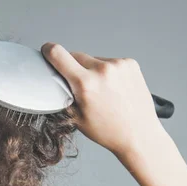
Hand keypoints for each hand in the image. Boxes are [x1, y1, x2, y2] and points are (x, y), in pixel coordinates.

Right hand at [41, 42, 171, 158]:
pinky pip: (110, 62)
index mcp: (85, 84)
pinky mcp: (130, 64)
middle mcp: (102, 70)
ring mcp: (118, 65)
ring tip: (103, 92)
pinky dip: (108, 72)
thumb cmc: (108, 131)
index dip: (49, 51)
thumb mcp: (76, 118)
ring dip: (93, 70)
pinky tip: (114, 89)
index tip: (47, 50)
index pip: (58, 54)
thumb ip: (64, 95)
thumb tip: (56, 80)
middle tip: (81, 87)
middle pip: (76, 56)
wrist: (139, 135)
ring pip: (94, 60)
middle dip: (74, 68)